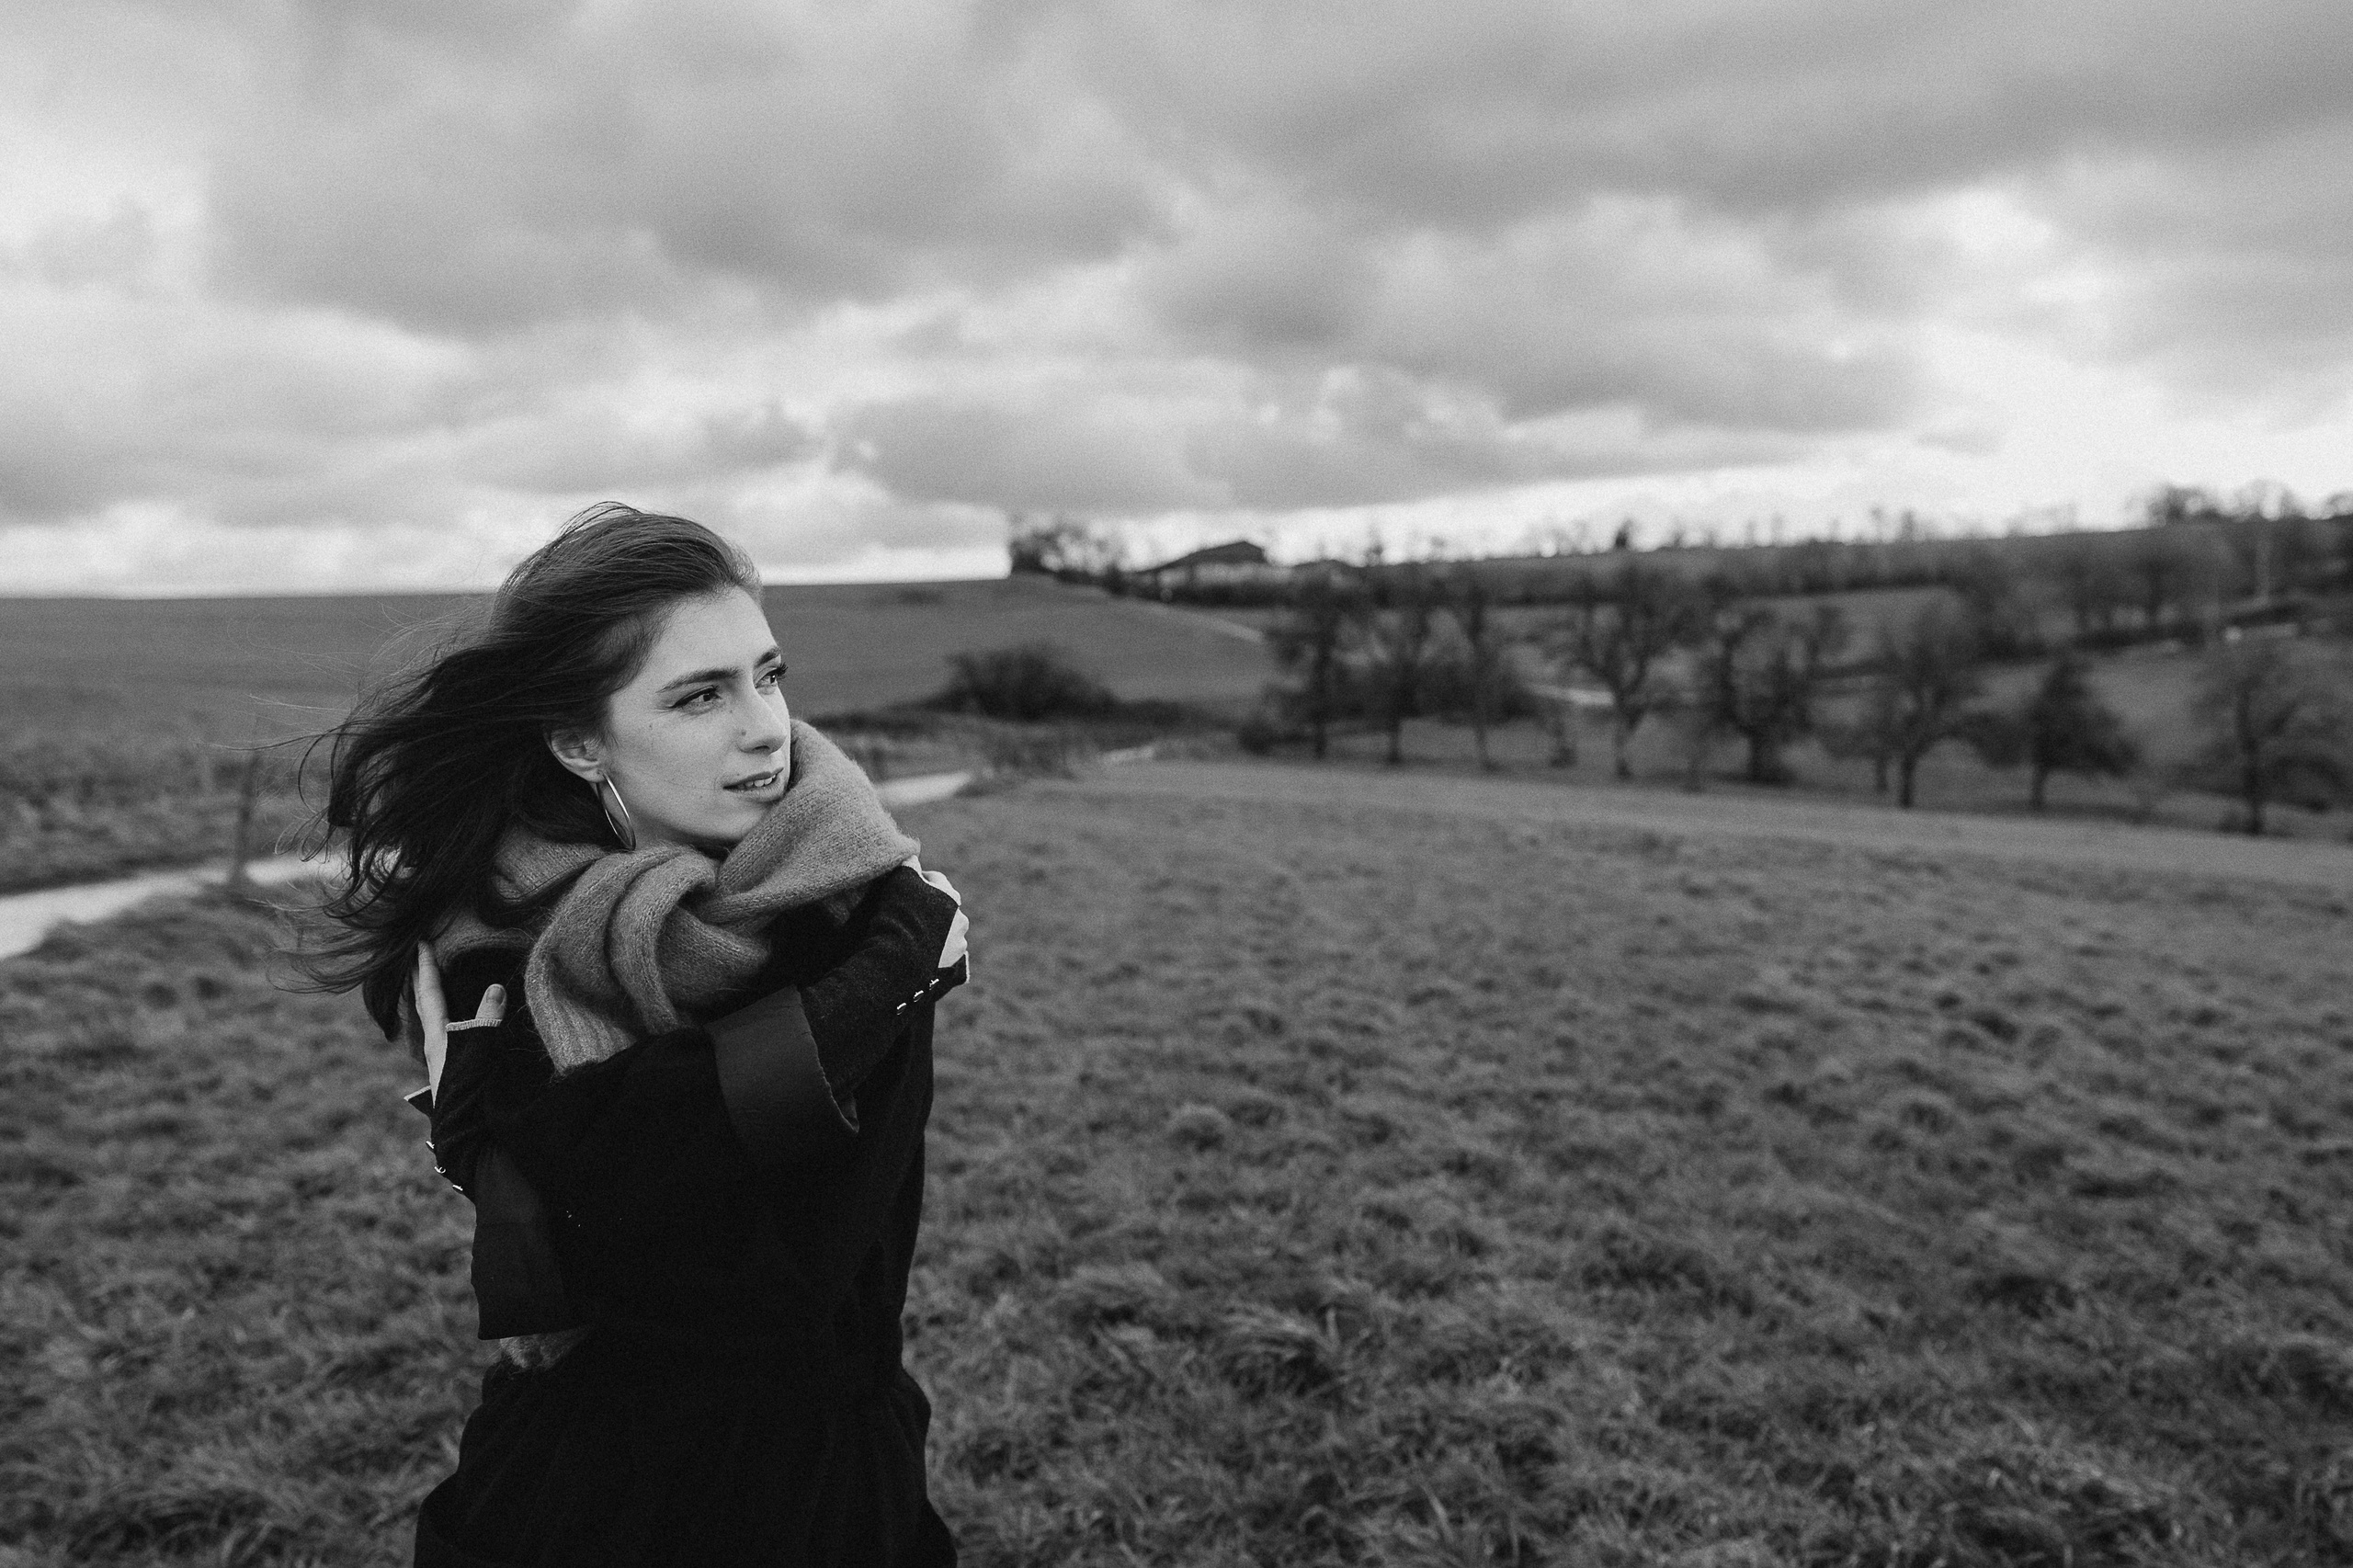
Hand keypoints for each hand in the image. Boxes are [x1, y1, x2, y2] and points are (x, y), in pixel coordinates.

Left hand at [405, 941, 506, 1098]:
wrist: (466, 1138)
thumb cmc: (469, 1095)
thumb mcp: (480, 1054)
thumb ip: (486, 1021)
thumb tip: (495, 988)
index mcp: (436, 1038)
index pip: (429, 995)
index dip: (426, 968)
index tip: (421, 943)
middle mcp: (435, 1045)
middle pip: (424, 1004)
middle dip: (422, 979)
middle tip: (419, 956)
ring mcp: (443, 1058)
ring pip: (433, 1019)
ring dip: (432, 997)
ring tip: (433, 980)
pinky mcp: (453, 1067)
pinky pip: (444, 1031)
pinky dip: (446, 1015)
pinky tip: (454, 1018)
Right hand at [902, 856, 968, 972]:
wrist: (902, 955)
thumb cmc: (901, 912)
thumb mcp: (901, 879)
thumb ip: (908, 863)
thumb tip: (912, 855)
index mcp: (951, 895)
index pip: (935, 879)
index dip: (919, 879)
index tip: (905, 884)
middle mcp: (960, 918)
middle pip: (944, 906)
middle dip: (930, 906)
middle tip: (908, 911)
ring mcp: (959, 942)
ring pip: (947, 931)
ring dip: (935, 930)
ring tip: (913, 935)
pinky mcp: (954, 962)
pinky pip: (945, 952)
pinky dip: (936, 950)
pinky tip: (920, 951)